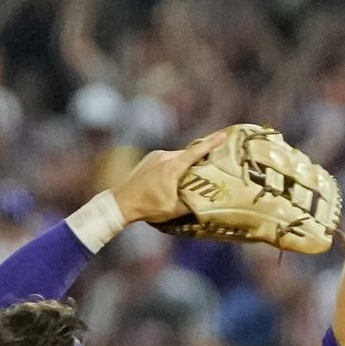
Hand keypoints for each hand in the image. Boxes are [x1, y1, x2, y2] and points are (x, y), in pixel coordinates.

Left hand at [110, 131, 227, 224]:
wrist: (121, 202)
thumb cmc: (147, 207)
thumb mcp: (174, 209)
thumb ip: (191, 203)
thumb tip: (206, 202)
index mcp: (173, 167)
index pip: (197, 151)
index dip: (212, 143)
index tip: (223, 135)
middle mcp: (164, 156)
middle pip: (188, 154)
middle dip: (200, 158)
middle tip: (211, 165)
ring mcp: (155, 156)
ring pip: (177, 156)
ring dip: (185, 164)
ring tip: (190, 177)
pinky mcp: (149, 159)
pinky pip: (167, 159)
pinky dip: (174, 166)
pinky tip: (173, 179)